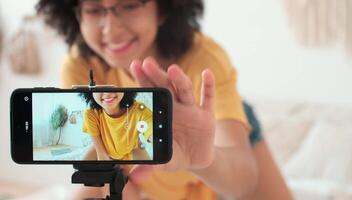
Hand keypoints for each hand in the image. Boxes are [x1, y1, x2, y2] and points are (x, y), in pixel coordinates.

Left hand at [128, 57, 215, 181]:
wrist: (196, 160)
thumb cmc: (174, 155)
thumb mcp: (162, 160)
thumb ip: (149, 166)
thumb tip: (133, 177)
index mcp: (161, 114)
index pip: (151, 93)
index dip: (143, 81)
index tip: (134, 67)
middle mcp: (175, 107)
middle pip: (165, 87)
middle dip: (156, 75)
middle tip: (146, 63)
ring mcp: (191, 109)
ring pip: (185, 90)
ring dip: (179, 79)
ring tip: (172, 69)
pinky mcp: (206, 115)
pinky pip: (208, 99)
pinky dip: (209, 86)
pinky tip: (207, 74)